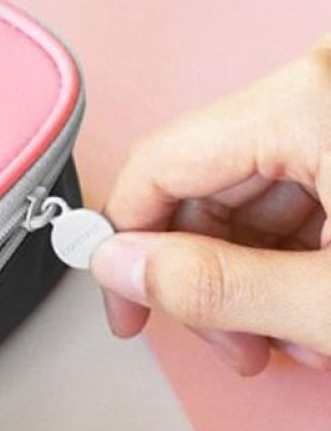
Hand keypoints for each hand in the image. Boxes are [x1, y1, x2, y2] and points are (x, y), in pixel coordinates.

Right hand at [92, 35, 330, 374]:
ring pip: (248, 193)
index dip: (125, 242)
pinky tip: (313, 304)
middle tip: (234, 344)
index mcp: (305, 101)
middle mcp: (316, 86)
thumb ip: (217, 285)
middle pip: (204, 183)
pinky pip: (296, 187)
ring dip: (253, 274)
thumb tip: (118, 265)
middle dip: (207, 275)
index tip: (124, 305)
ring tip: (292, 337)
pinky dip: (295, 252)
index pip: (160, 164)